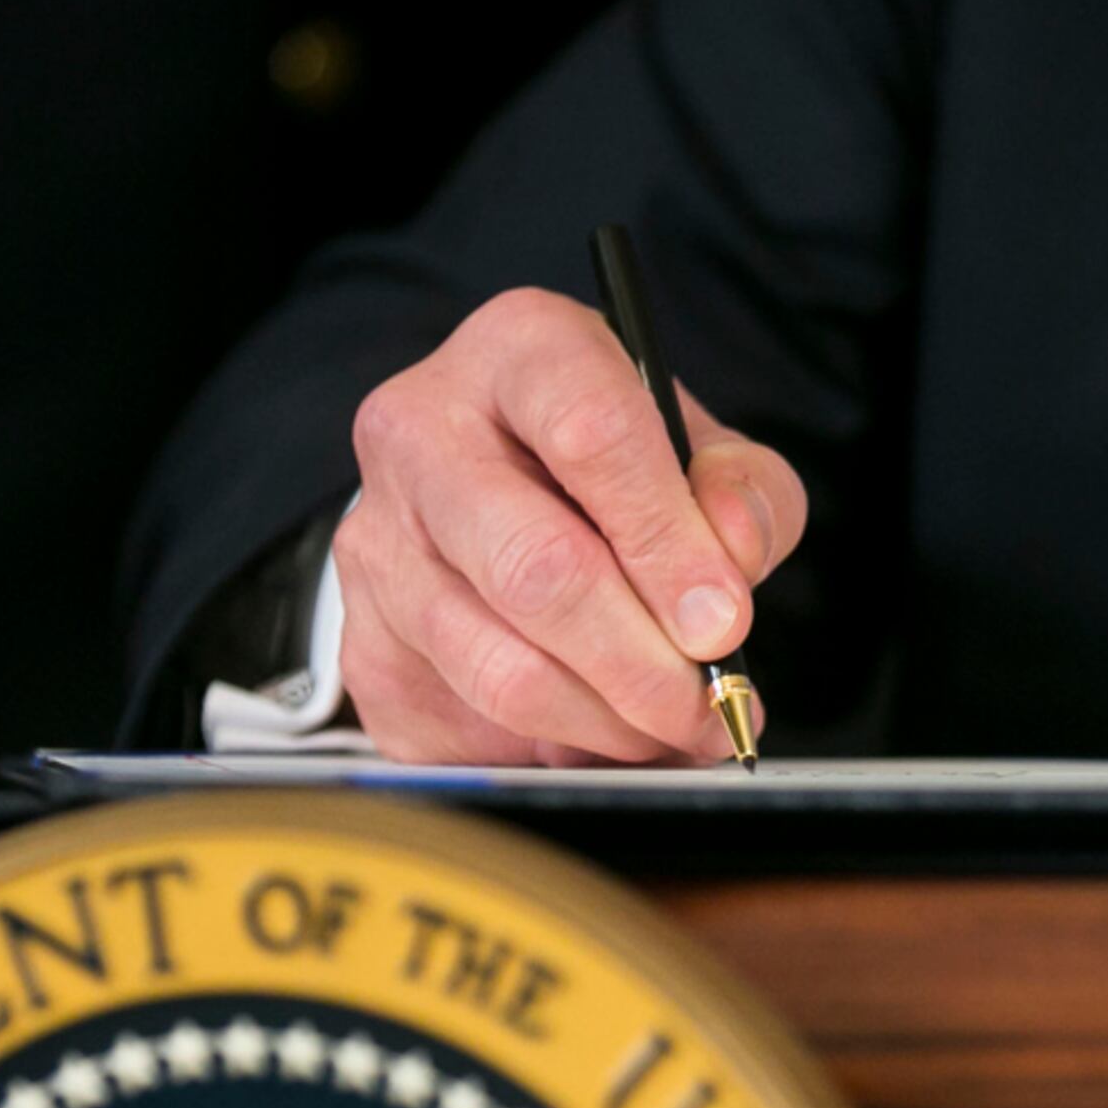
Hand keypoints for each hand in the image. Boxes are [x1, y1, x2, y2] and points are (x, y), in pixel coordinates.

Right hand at [330, 288, 808, 763]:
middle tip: (706, 709)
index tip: (723, 624)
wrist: (494, 495)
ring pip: (500, 670)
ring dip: (607, 724)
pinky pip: (467, 733)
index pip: (593, 437)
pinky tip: (596, 736)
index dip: (668, 544)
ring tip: (669, 730)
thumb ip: (742, 492)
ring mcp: (376, 545)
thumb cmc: (611, 468)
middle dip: (642, 664)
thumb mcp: (698, 451)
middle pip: (535, 570)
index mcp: (518, 352)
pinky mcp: (365, 646)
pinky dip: (552, 755)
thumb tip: (733, 557)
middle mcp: (421, 434)